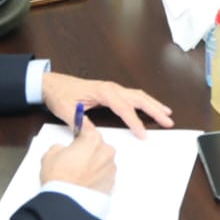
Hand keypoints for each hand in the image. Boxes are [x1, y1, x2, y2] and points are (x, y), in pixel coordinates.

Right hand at [40, 121, 115, 192]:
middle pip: (97, 144)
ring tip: (79, 173)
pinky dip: (97, 176)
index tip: (78, 130)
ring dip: (94, 163)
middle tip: (74, 158)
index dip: (80, 130)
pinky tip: (85, 181)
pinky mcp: (112, 182)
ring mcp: (110, 167)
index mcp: (92, 139)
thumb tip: (64, 149)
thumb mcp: (51, 154)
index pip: (87, 128)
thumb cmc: (59, 177)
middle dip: (87, 149)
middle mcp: (105, 151)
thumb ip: (61, 146)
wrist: (66, 202)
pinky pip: (104, 174)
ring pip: (102, 160)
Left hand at [42, 71, 173, 137]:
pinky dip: (145, 102)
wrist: (51, 83)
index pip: (124, 108)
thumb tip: (94, 136)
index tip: (143, 135)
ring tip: (167, 113)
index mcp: (103, 91)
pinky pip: (132, 96)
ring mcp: (113, 89)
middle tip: (168, 121)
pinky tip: (151, 107)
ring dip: (153, 104)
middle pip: (138, 98)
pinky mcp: (111, 92)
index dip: (135, 122)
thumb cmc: (59, 94)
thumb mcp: (65, 110)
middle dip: (154, 110)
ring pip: (138, 95)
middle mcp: (111, 88)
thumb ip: (80, 122)